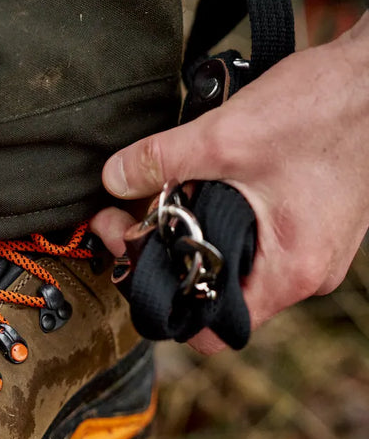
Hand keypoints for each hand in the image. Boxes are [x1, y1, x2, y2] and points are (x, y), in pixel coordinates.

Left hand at [92, 14, 368, 352]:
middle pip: (217, 294)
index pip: (215, 331)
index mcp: (290, 271)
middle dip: (167, 260)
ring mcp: (314, 249)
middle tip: (129, 219)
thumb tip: (113, 178)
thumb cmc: (325, 107)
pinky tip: (199, 186)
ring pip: (235, 263)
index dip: (164, 305)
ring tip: (159, 199)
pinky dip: (221, 220)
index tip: (132, 258)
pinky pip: (256, 239)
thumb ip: (162, 161)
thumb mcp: (227, 135)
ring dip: (193, 236)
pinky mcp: (312, 223)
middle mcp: (307, 272)